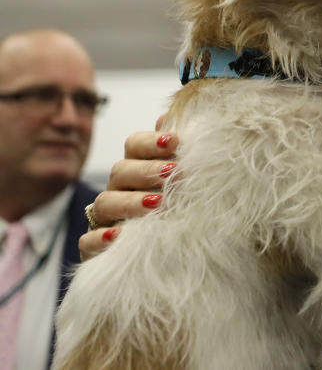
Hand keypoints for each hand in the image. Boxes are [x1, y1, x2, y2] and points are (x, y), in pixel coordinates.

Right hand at [78, 129, 177, 259]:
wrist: (172, 255)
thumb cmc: (179, 210)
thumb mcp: (185, 182)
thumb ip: (177, 151)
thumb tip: (167, 116)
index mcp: (138, 168)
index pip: (134, 145)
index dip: (151, 141)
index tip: (176, 141)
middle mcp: (119, 189)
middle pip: (121, 171)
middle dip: (147, 170)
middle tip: (174, 173)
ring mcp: (104, 219)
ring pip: (105, 203)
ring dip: (131, 202)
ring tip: (156, 204)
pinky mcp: (95, 249)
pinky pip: (87, 241)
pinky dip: (100, 238)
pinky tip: (118, 236)